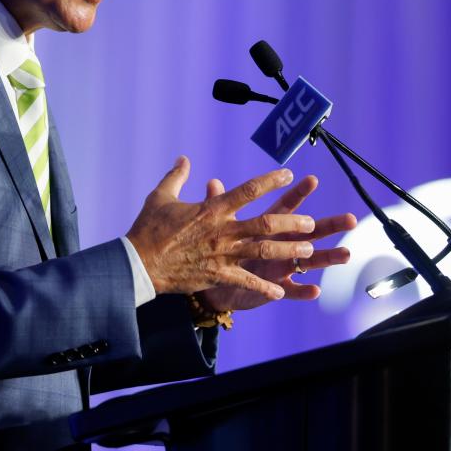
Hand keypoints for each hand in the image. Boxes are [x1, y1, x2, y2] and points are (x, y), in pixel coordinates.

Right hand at [125, 157, 316, 300]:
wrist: (139, 263)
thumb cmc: (149, 228)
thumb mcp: (161, 196)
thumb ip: (177, 176)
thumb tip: (183, 158)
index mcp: (212, 209)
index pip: (247, 190)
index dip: (270, 181)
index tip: (288, 175)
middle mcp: (222, 230)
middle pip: (265, 223)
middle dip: (291, 222)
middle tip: (310, 223)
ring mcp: (222, 254)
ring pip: (263, 251)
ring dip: (287, 250)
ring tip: (308, 250)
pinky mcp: (217, 275)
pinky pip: (246, 282)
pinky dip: (264, 288)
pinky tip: (280, 292)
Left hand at [198, 175, 355, 312]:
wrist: (217, 284)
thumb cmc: (224, 250)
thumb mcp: (221, 227)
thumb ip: (219, 205)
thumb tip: (213, 182)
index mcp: (269, 227)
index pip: (286, 207)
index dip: (298, 193)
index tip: (312, 179)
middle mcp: (282, 245)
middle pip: (310, 232)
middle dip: (330, 225)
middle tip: (351, 219)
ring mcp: (283, 266)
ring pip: (310, 261)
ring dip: (328, 257)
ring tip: (346, 254)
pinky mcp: (278, 287)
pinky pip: (293, 290)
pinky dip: (303, 290)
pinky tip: (316, 290)